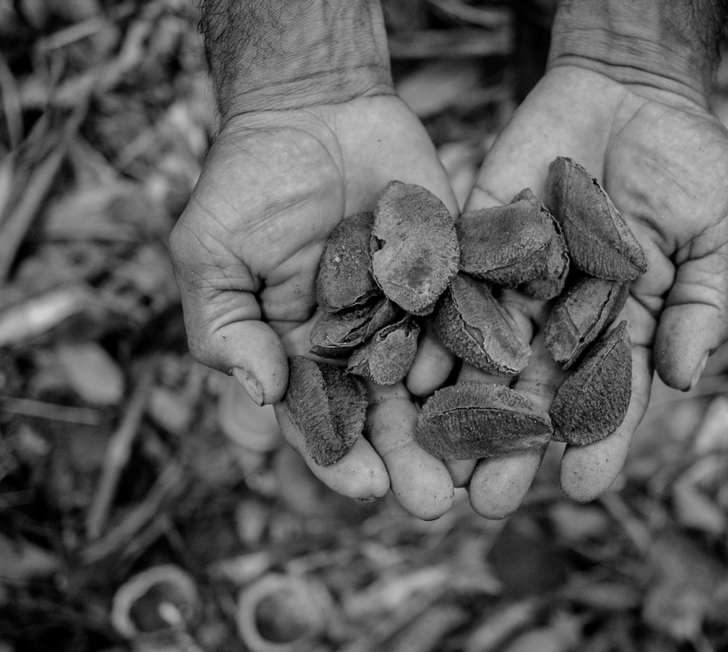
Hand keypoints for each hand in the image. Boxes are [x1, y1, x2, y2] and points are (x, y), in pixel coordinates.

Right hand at [168, 98, 457, 518]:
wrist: (314, 108)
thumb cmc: (247, 181)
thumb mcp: (210, 253)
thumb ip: (225, 327)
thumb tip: (262, 396)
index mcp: (303, 356)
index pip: (321, 422)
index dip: (340, 458)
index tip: (366, 488)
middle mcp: (363, 347)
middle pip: (389, 416)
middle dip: (412, 459)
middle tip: (438, 502)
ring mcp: (414, 313)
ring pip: (442, 381)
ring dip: (462, 425)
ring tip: (485, 465)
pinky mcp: (458, 276)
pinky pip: (478, 316)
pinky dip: (494, 349)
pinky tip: (517, 384)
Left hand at [453, 65, 727, 517]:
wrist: (630, 90)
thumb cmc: (688, 164)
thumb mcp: (715, 236)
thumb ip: (700, 306)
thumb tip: (684, 380)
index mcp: (624, 327)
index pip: (610, 398)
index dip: (598, 443)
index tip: (579, 488)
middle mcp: (562, 317)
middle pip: (535, 392)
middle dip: (512, 445)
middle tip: (486, 501)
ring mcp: (517, 282)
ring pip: (484, 355)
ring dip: (460, 406)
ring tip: (436, 456)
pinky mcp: (477, 241)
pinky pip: (452, 290)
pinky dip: (431, 329)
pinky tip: (412, 372)